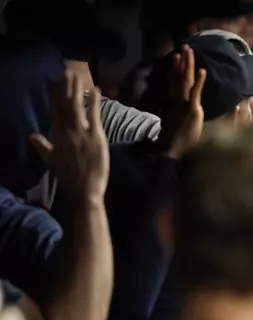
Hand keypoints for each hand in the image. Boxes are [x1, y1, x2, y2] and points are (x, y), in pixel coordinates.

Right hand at [30, 71, 108, 201]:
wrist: (82, 189)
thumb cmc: (67, 176)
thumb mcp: (51, 160)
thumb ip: (42, 146)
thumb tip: (31, 135)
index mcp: (56, 135)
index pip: (54, 110)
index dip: (55, 95)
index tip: (55, 82)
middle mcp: (66, 131)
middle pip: (64, 105)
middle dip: (64, 87)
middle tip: (66, 71)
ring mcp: (81, 132)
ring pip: (76, 106)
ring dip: (76, 90)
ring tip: (77, 75)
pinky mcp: (96, 136)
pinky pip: (94, 115)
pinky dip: (94, 102)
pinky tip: (96, 90)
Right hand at [164, 45, 206, 159]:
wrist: (174, 152)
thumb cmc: (177, 141)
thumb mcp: (178, 125)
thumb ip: (178, 115)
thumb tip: (177, 109)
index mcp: (175, 103)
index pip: (175, 82)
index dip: (175, 69)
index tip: (176, 56)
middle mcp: (178, 101)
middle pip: (180, 77)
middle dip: (182, 62)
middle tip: (185, 46)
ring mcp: (184, 104)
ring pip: (186, 80)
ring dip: (188, 65)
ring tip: (189, 51)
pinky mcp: (192, 110)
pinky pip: (195, 93)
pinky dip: (199, 82)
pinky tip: (202, 70)